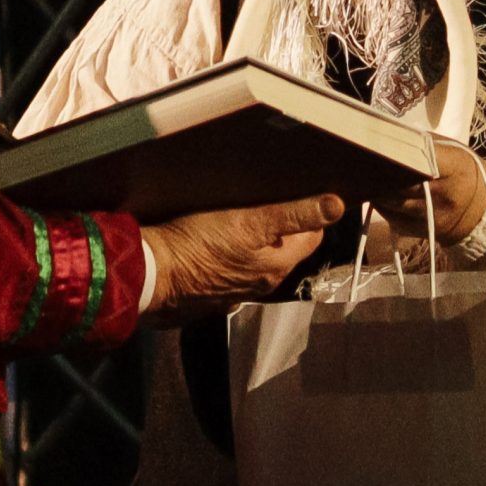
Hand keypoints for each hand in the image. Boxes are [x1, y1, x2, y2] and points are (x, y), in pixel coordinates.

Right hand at [142, 194, 344, 322]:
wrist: (149, 274)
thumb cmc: (198, 245)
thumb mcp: (250, 222)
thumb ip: (294, 215)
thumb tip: (336, 206)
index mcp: (277, 266)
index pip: (311, 237)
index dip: (308, 214)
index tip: (296, 194)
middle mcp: (261, 284)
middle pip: (284, 249)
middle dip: (280, 227)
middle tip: (263, 199)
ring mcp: (234, 291)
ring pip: (256, 260)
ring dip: (252, 241)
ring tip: (236, 215)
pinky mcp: (209, 292)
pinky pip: (229, 270)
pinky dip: (228, 256)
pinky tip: (212, 241)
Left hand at [373, 142, 485, 242]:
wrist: (485, 209)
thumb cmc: (464, 172)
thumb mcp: (452, 151)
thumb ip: (424, 144)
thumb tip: (389, 135)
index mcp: (454, 166)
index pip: (420, 158)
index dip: (396, 154)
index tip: (379, 149)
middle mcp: (445, 193)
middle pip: (401, 184)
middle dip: (380, 175)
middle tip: (363, 165)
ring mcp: (436, 216)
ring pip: (394, 204)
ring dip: (378, 193)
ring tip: (368, 182)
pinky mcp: (427, 232)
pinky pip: (396, 221)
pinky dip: (385, 210)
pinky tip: (381, 199)